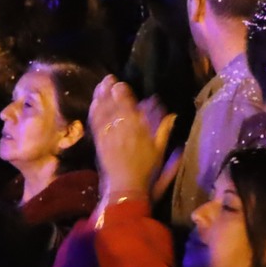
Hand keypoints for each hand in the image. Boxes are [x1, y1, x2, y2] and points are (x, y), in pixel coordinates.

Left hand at [87, 76, 170, 203]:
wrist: (126, 187)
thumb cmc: (146, 170)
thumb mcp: (159, 151)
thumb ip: (164, 131)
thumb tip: (172, 115)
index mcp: (137, 132)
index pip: (128, 108)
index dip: (122, 95)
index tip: (120, 84)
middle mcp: (121, 132)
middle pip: (113, 107)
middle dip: (109, 91)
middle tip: (108, 78)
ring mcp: (108, 137)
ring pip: (103, 113)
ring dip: (100, 97)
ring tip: (100, 85)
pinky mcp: (99, 143)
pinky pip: (95, 124)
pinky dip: (94, 111)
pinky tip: (94, 102)